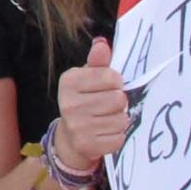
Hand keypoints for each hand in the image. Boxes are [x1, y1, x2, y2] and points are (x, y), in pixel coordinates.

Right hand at [53, 39, 132, 172]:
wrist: (70, 135)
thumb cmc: (84, 99)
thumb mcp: (87, 77)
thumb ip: (97, 62)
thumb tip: (102, 43)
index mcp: (69, 81)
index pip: (112, 77)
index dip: (117, 82)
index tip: (110, 86)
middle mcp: (69, 104)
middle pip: (118, 99)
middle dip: (119, 102)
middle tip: (109, 105)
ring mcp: (77, 127)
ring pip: (121, 120)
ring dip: (119, 119)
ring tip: (107, 118)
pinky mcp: (87, 145)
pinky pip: (118, 138)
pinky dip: (117, 136)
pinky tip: (105, 132)